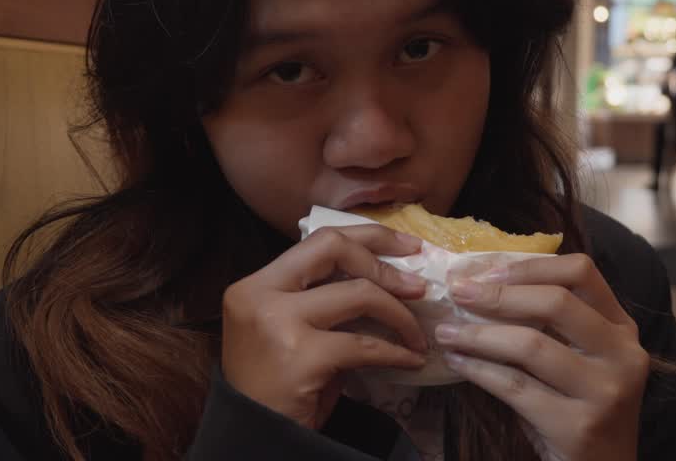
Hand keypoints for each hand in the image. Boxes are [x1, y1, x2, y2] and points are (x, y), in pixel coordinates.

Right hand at [220, 225, 428, 428]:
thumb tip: (389, 277)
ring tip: (418, 334)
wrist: (257, 438)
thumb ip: (324, 299)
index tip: (405, 247)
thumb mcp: (293, 330)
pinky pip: (365, 345)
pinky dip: (396, 352)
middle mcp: (261, 294)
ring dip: (400, 315)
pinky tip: (410, 359)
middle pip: (335, 249)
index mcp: (257, 283)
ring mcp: (278, 324)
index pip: (319, 240)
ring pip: (359, 295)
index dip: (368, 238)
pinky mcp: (301, 358)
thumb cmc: (278, 386)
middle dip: (385, 263)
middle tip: (418, 286)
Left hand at [437, 254, 649, 460]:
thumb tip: (483, 285)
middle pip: (557, 302)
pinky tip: (458, 362)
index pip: (582, 272)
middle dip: (499, 295)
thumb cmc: (578, 409)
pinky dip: (479, 370)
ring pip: (530, 345)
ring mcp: (605, 391)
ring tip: (447, 332)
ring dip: (479, 335)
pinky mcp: (578, 426)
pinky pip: (515, 387)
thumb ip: (551, 325)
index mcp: (621, 328)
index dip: (531, 266)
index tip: (488, 270)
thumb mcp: (580, 360)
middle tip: (459, 293)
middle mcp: (623, 354)